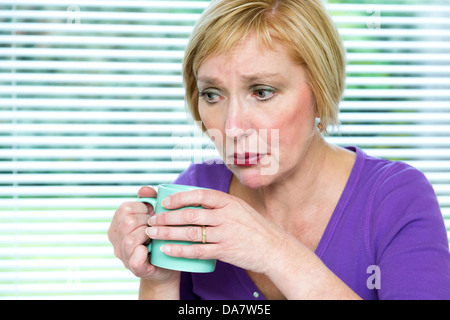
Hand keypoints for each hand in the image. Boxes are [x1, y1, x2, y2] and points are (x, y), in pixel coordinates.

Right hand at [107, 186, 179, 283]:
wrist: (166, 262)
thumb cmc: (160, 235)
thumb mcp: (154, 215)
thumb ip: (149, 200)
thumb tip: (145, 189)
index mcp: (118, 224)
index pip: (125, 209)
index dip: (143, 208)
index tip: (153, 214)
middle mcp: (116, 240)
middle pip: (127, 222)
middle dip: (147, 221)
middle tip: (157, 225)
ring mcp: (123, 255)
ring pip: (129, 239)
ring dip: (147, 235)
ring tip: (156, 235)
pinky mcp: (135, 268)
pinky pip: (134, 260)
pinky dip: (142, 253)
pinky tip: (150, 249)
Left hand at [146, 188, 285, 274]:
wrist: (273, 248)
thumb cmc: (254, 227)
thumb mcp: (239, 208)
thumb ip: (219, 205)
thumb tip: (195, 201)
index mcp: (229, 202)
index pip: (199, 195)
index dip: (179, 197)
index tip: (164, 202)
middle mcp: (226, 216)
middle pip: (190, 215)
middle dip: (167, 217)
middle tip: (152, 220)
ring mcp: (226, 234)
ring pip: (190, 232)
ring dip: (168, 233)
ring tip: (153, 233)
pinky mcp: (225, 251)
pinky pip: (198, 251)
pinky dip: (180, 250)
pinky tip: (167, 250)